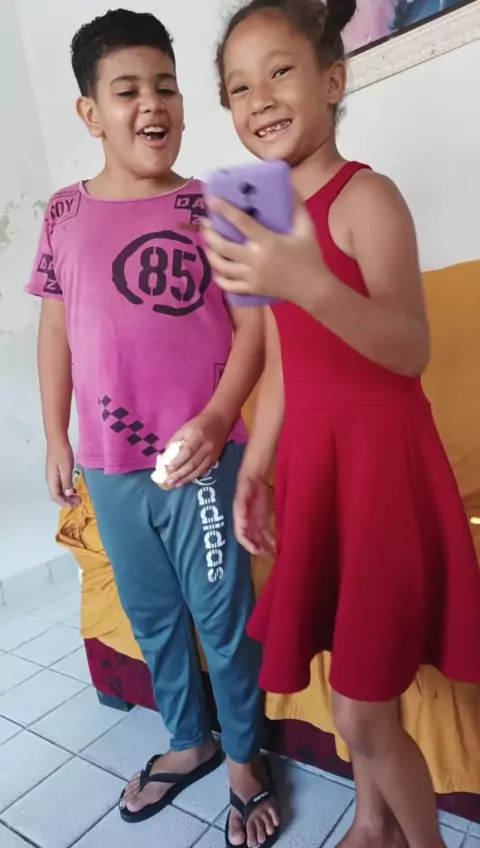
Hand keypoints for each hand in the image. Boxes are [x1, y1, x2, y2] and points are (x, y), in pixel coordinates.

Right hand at [46, 438, 80, 507]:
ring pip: (58, 490)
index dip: (65, 503)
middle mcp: (50, 480)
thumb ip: (67, 482)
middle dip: (66, 500)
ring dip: (67, 495)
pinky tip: (73, 488)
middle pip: (56, 495)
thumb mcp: (66, 469)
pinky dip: (66, 489)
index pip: (56, 497)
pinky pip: (60, 484)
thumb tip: (67, 495)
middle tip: (79, 501)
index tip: (75, 505)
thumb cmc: (62, 453)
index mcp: (51, 480)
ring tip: (77, 496)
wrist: (57, 440)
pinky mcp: (55, 471)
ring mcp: (52, 475)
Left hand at [165, 411, 228, 487]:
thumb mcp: (184, 428)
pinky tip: (187, 480)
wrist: (219, 421)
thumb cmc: (198, 424)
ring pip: (199, 469)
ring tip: (177, 484)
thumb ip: (174, 441)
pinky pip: (205, 470)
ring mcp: (212, 454)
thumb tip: (165, 456)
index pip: (187, 451)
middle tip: (169, 482)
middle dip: (180, 474)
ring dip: (187, 478)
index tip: (168, 469)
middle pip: (192, 463)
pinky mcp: (215, 458)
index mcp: (197, 436)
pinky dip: (195, 476)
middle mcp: (206, 446)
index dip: (178, 461)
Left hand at [202, 194, 324, 303]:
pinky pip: (229, 286)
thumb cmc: (309, 256)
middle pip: (223, 246)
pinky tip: (217, 269)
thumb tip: (289, 185)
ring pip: (222, 266)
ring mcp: (252, 276)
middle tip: (205, 224)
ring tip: (207, 244)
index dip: (224, 210)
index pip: (242, 223)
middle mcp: (256, 259)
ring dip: (210, 254)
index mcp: (268, 242)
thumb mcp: (306, 229)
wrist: (313, 288)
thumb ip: (297, 207)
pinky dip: (219, 278)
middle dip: (209, 234)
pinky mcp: (251, 289)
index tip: (211, 200)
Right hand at [234, 474, 274, 555]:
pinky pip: (265, 532)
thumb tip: (242, 524)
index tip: (255, 550)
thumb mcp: (242, 498)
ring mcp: (254, 522)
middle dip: (256, 547)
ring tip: (271, 553)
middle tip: (265, 554)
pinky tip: (275, 544)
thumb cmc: (245, 487)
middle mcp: (246, 523)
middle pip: (250, 539)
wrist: (253, 478)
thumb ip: (241, 510)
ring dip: (263, 546)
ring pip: (258, 538)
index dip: (247, 544)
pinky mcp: (262, 520)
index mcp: (239, 519)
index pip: (241, 535)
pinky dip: (269, 539)